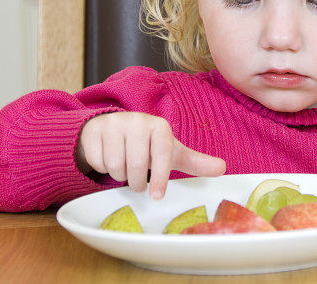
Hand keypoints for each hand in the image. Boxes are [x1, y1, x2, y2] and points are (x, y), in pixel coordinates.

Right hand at [75, 112, 226, 198]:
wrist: (113, 130)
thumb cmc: (147, 145)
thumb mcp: (170, 153)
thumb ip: (195, 162)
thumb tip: (223, 168)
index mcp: (158, 126)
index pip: (162, 154)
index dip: (160, 177)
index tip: (157, 196)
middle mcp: (136, 120)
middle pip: (137, 165)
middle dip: (137, 181)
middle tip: (137, 179)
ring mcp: (113, 123)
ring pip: (116, 165)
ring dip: (119, 175)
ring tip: (124, 167)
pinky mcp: (93, 130)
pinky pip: (98, 161)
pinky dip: (102, 167)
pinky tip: (108, 158)